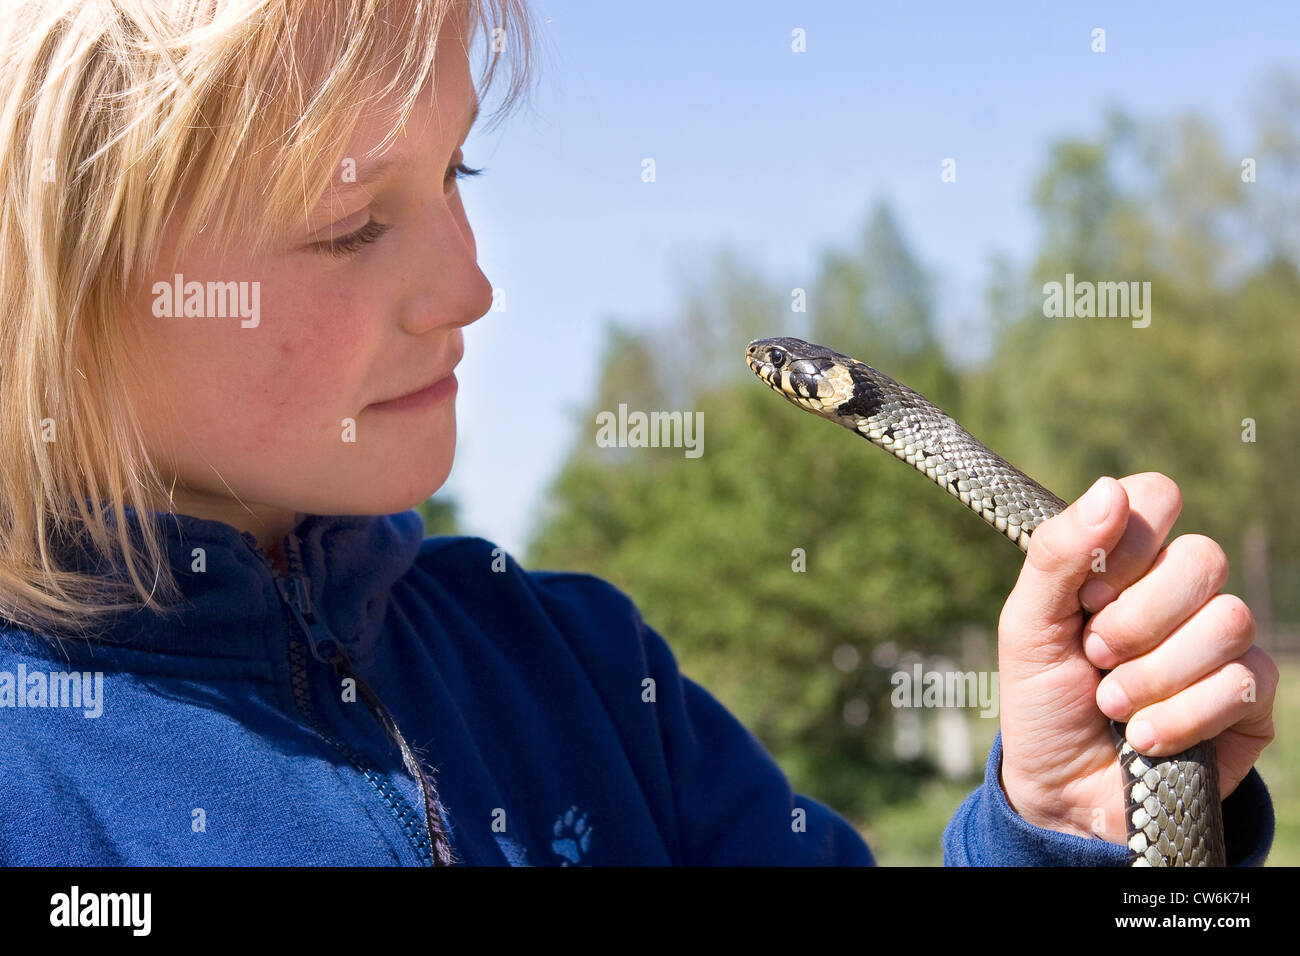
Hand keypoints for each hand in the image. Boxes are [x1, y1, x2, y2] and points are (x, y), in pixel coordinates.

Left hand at [996, 472, 1276, 844]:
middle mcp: (1179, 593)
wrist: (1063, 794)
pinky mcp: (1250, 699)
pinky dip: (1181, 716)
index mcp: (1123, 562)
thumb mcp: (1027, 627)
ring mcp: (1220, 643)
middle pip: (1203, 556)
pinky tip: (1145, 737)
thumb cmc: (1042, 702)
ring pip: (1228, 620)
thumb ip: (1056, 555)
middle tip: (1095, 655)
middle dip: (1136, 619)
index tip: (1086, 595)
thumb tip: (1110, 489)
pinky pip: (1242, 682)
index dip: (1127, 542)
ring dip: (1154, 674)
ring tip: (1112, 704)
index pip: (1157, 497)